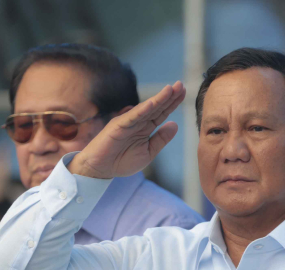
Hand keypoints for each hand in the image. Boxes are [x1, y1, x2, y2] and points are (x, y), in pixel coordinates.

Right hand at [69, 81, 184, 178]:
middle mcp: (138, 122)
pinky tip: (153, 103)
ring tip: (171, 89)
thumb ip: (161, 139)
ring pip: (146, 109)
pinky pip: (132, 117)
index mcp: (145, 128)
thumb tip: (175, 124)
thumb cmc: (122, 161)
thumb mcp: (148, 152)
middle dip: (169, 96)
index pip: (162, 113)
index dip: (172, 103)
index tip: (184, 92)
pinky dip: (142, 110)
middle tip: (181, 85)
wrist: (100, 169)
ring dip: (158, 99)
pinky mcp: (118, 125)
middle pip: (156, 107)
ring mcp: (128, 122)